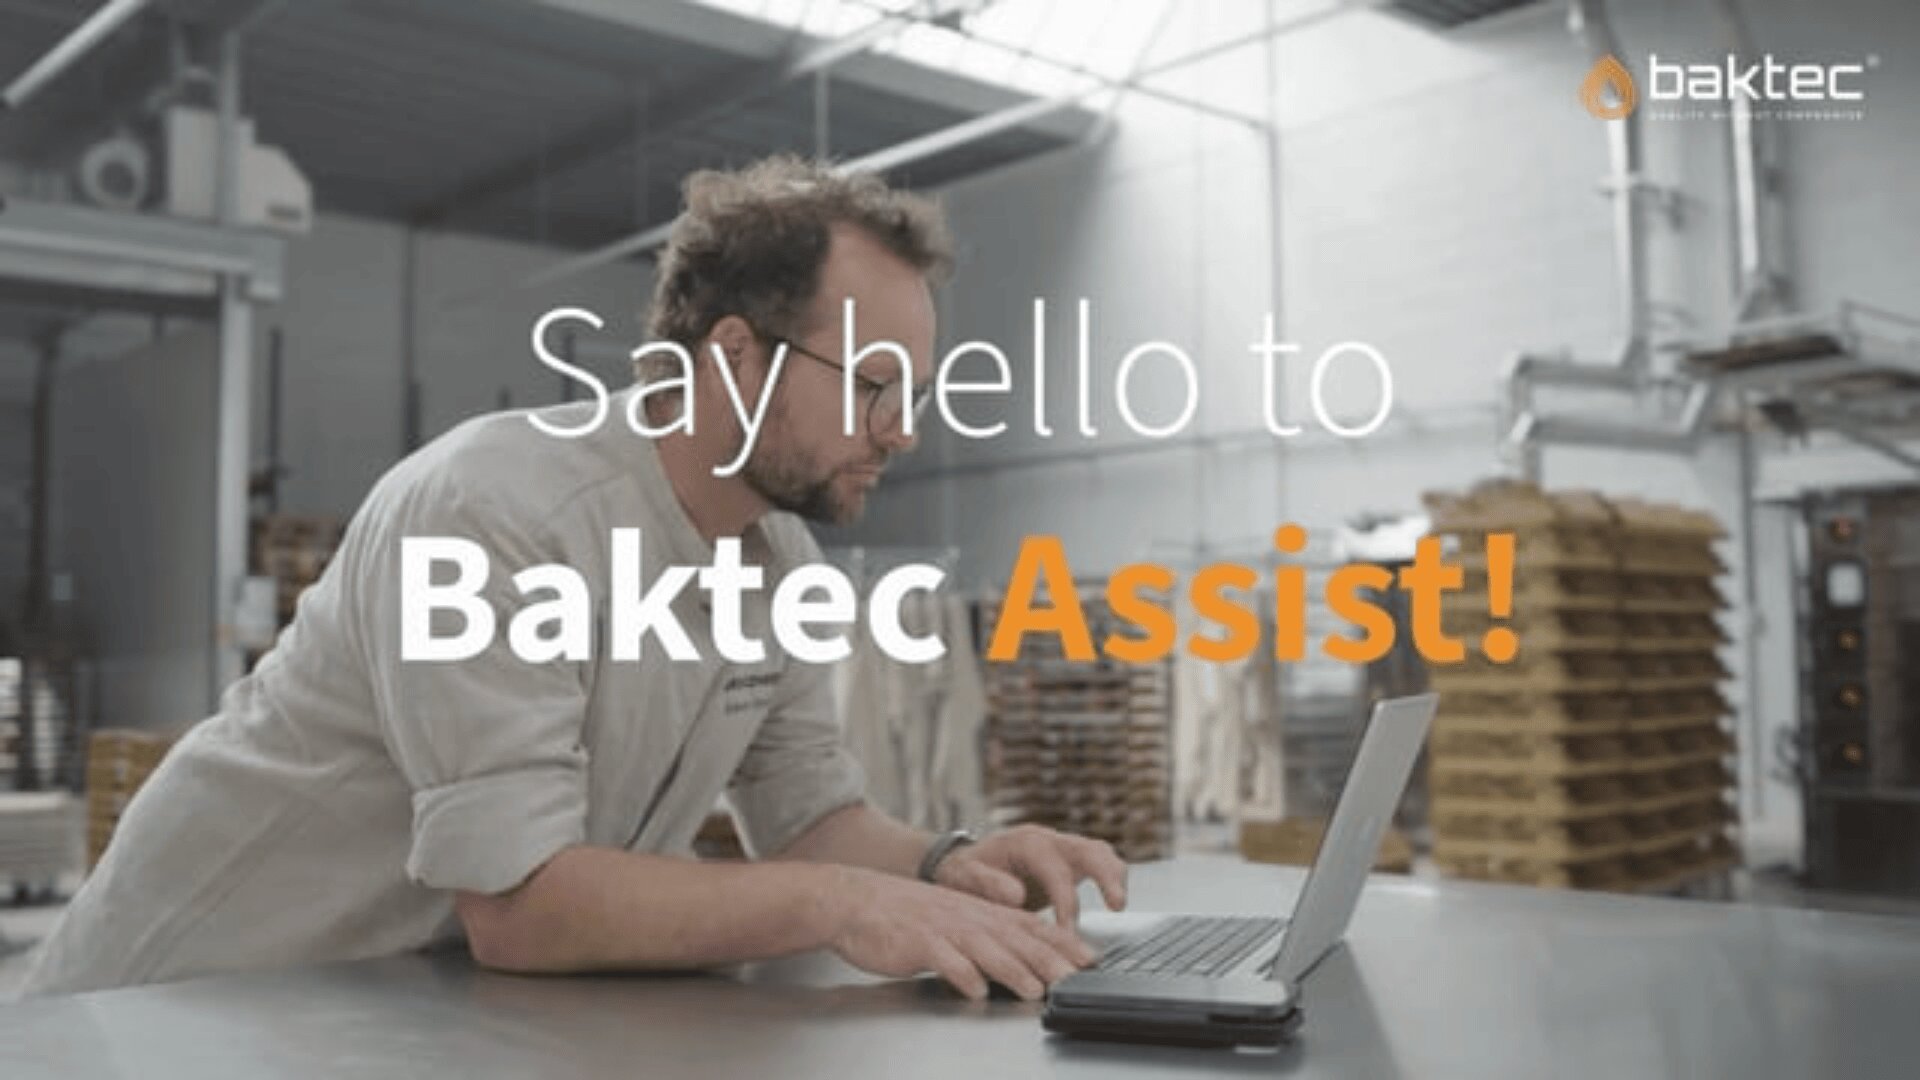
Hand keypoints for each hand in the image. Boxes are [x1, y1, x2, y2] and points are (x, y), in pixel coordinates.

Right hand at [825, 865, 1095, 1000]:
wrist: (856, 901)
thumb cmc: (909, 917)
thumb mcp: (955, 920)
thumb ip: (989, 938)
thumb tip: (1028, 960)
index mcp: (981, 912)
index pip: (1031, 926)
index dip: (1062, 943)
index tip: (1090, 960)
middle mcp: (968, 917)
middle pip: (1015, 938)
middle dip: (1049, 959)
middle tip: (1076, 978)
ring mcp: (942, 929)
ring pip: (984, 948)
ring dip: (1012, 970)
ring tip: (1035, 989)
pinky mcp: (916, 942)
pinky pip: (942, 959)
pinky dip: (960, 974)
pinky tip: (975, 989)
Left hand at [933, 824, 1127, 927]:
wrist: (960, 862)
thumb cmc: (962, 873)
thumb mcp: (963, 877)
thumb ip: (987, 884)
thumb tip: (1016, 895)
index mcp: (1023, 843)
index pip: (1056, 869)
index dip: (1066, 902)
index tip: (1068, 933)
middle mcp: (1047, 840)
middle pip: (1089, 849)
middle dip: (1106, 877)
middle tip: (1117, 906)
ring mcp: (1060, 847)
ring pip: (1100, 852)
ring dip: (1114, 876)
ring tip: (1119, 905)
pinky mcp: (1068, 860)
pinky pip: (1098, 862)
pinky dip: (1110, 879)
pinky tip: (1113, 902)